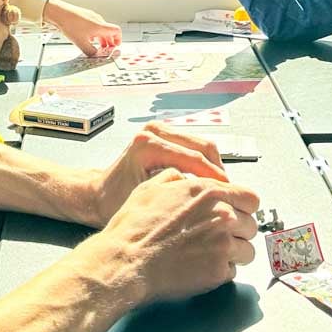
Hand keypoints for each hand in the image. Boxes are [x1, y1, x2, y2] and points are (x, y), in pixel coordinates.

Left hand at [44, 0, 121, 57]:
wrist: (59, 13)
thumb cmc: (70, 25)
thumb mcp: (81, 43)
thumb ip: (90, 52)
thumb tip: (95, 55)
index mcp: (100, 26)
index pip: (117, 31)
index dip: (118, 39)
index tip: (116, 46)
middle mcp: (98, 20)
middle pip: (109, 31)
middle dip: (109, 41)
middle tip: (107, 49)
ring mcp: (92, 17)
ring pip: (101, 28)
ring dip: (102, 37)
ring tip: (97, 45)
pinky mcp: (85, 16)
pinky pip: (94, 25)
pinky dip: (95, 33)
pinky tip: (87, 38)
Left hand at [90, 122, 252, 226]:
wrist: (100, 192)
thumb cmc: (115, 201)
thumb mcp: (147, 201)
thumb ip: (176, 196)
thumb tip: (210, 200)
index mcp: (148, 144)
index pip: (194, 158)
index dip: (215, 178)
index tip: (229, 194)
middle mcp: (154, 131)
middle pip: (204, 146)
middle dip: (220, 171)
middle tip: (231, 193)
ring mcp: (160, 129)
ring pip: (203, 144)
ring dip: (216, 166)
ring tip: (223, 189)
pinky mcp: (165, 134)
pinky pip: (195, 145)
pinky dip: (206, 162)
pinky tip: (210, 182)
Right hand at [102, 169, 258, 303]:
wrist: (125, 260)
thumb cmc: (134, 228)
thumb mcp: (152, 187)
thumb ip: (176, 178)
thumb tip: (184, 179)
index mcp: (208, 192)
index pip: (251, 198)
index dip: (244, 206)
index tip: (239, 213)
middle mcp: (221, 216)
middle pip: (251, 225)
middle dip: (238, 231)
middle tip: (219, 236)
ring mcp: (222, 245)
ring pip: (247, 250)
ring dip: (234, 253)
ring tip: (212, 254)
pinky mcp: (217, 272)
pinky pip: (232, 271)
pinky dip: (221, 271)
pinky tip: (202, 267)